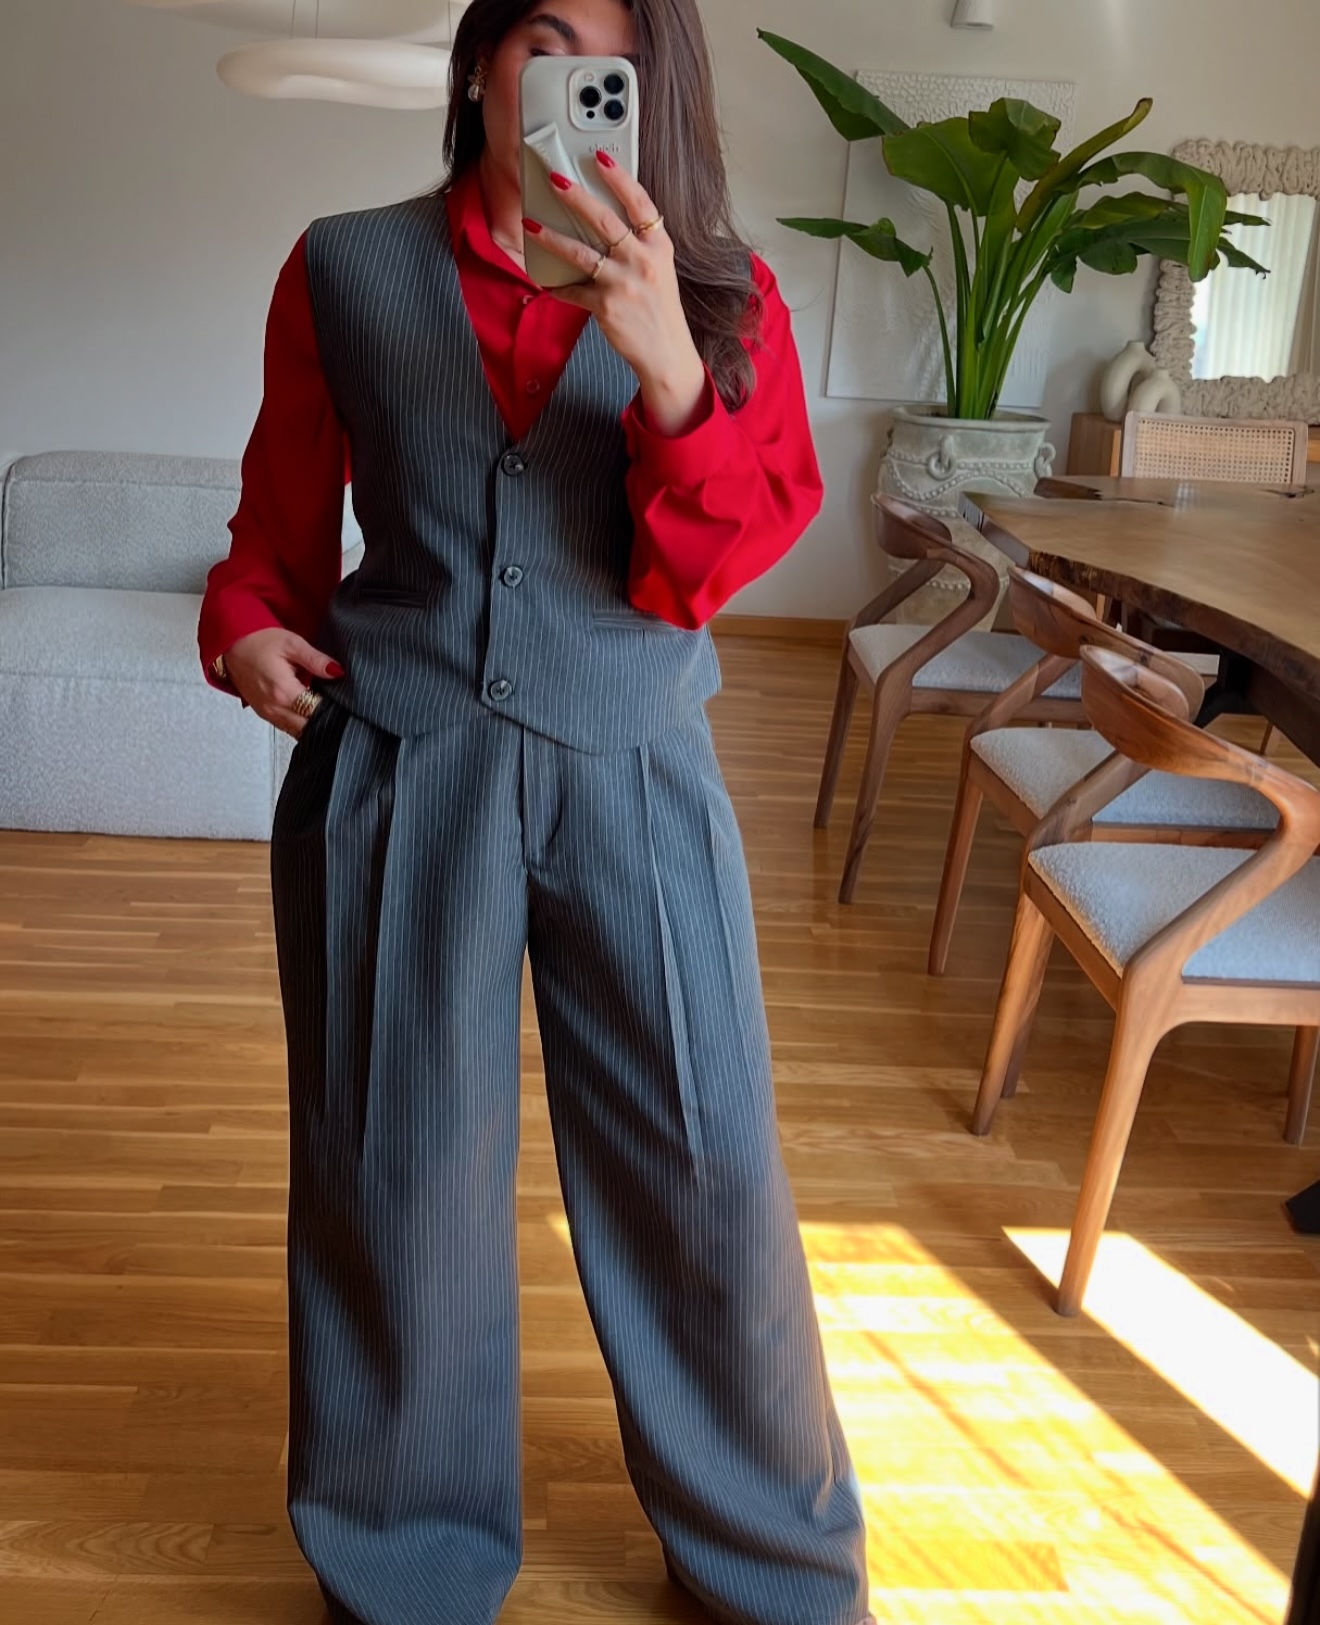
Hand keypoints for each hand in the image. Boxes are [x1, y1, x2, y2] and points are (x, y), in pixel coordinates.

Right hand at [222, 627, 341, 737]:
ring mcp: (267, 713)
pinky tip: (308, 711)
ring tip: (324, 709)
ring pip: (297, 731)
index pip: (317, 713)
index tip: (344, 703)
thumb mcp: (292, 643)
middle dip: (324, 720)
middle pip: (308, 727)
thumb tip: (337, 672)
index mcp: (283, 691)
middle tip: (337, 708)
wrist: (231, 644)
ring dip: (311, 723)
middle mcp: (274, 708)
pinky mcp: (263, 713)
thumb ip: (316, 660)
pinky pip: (286, 727)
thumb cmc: (259, 641)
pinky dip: (299, 723)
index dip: (333, 710)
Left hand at [524, 155, 708, 436]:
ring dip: (552, 237)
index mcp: (658, 247)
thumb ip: (640, 244)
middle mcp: (642, 261)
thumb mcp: (660, 269)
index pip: (639, 203)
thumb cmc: (659, 309)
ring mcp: (623, 284)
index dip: (619, 178)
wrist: (666, 353)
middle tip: (555, 179)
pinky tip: (544, 281)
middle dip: (576, 197)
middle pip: (605, 221)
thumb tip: (607, 220)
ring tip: (532, 225)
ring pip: (581, 253)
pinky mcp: (606, 307)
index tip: (600, 157)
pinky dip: (557, 287)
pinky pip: (573, 291)